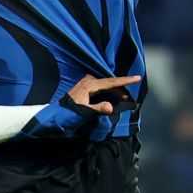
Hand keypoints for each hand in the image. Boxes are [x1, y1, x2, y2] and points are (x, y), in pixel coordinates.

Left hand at [26, 75, 141, 138]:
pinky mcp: (85, 88)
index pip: (111, 81)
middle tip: (132, 91)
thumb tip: (111, 107)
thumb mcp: (83, 112)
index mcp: (89, 85)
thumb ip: (97, 109)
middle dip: (121, 86)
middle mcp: (88, 81)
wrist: (55, 115)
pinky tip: (113, 97)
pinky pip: (101, 87)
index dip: (125, 80)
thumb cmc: (68, 114)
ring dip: (115, 90)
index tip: (138, 77)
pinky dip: (109, 91)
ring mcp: (86, 84)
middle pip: (110, 82)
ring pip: (106, 84)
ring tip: (124, 97)